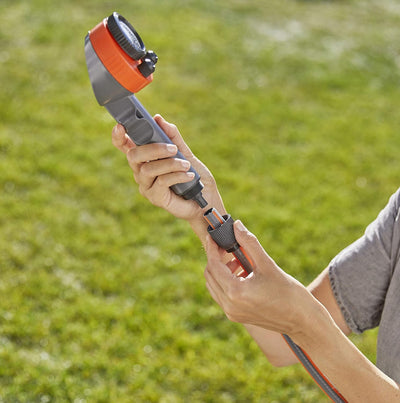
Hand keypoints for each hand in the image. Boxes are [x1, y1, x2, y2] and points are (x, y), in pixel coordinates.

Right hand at [112, 115, 224, 223]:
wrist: (206, 200)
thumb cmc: (194, 176)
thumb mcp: (185, 152)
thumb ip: (172, 137)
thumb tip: (158, 119)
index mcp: (146, 158)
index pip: (125, 146)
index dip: (119, 137)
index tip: (121, 126)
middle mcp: (141, 171)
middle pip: (133, 156)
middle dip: (152, 148)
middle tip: (173, 148)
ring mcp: (146, 186)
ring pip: (148, 169)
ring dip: (170, 164)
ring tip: (186, 164)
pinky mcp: (155, 197)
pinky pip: (161, 181)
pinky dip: (177, 175)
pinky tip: (189, 175)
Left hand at [204, 220, 316, 337]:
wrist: (303, 321)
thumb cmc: (289, 293)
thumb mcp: (267, 264)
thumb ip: (249, 243)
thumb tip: (237, 225)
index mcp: (235, 292)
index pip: (214, 265)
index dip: (212, 248)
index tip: (213, 236)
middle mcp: (229, 305)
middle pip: (210, 276)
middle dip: (215, 258)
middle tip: (226, 246)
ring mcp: (232, 313)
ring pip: (214, 286)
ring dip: (220, 270)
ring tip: (238, 260)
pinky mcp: (237, 316)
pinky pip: (222, 295)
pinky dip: (226, 281)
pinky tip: (242, 273)